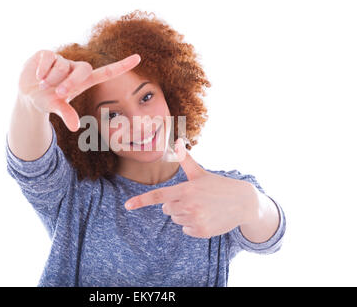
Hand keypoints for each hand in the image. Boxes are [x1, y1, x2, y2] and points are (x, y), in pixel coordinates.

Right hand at [18, 49, 140, 131]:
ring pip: (61, 65)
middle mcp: (75, 69)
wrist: (27, 94)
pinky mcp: (47, 53)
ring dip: (50, 79)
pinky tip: (37, 76)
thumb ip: (67, 114)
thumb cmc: (48, 100)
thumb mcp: (57, 108)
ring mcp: (62, 60)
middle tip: (59, 92)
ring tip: (43, 86)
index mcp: (84, 81)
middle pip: (82, 69)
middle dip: (70, 82)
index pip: (107, 72)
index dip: (122, 65)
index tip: (138, 58)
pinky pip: (48, 58)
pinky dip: (41, 70)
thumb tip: (75, 127)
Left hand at [124, 138, 258, 237]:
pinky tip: (206, 217)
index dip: (141, 201)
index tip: (127, 205)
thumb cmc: (218, 186)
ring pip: (176, 220)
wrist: (243, 202)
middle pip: (167, 209)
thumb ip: (185, 160)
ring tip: (202, 208)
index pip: (159, 196)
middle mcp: (188, 205)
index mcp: (186, 189)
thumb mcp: (200, 173)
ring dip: (184, 215)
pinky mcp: (201, 231)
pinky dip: (193, 225)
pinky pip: (186, 230)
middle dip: (175, 204)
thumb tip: (177, 141)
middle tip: (194, 199)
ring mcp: (195, 219)